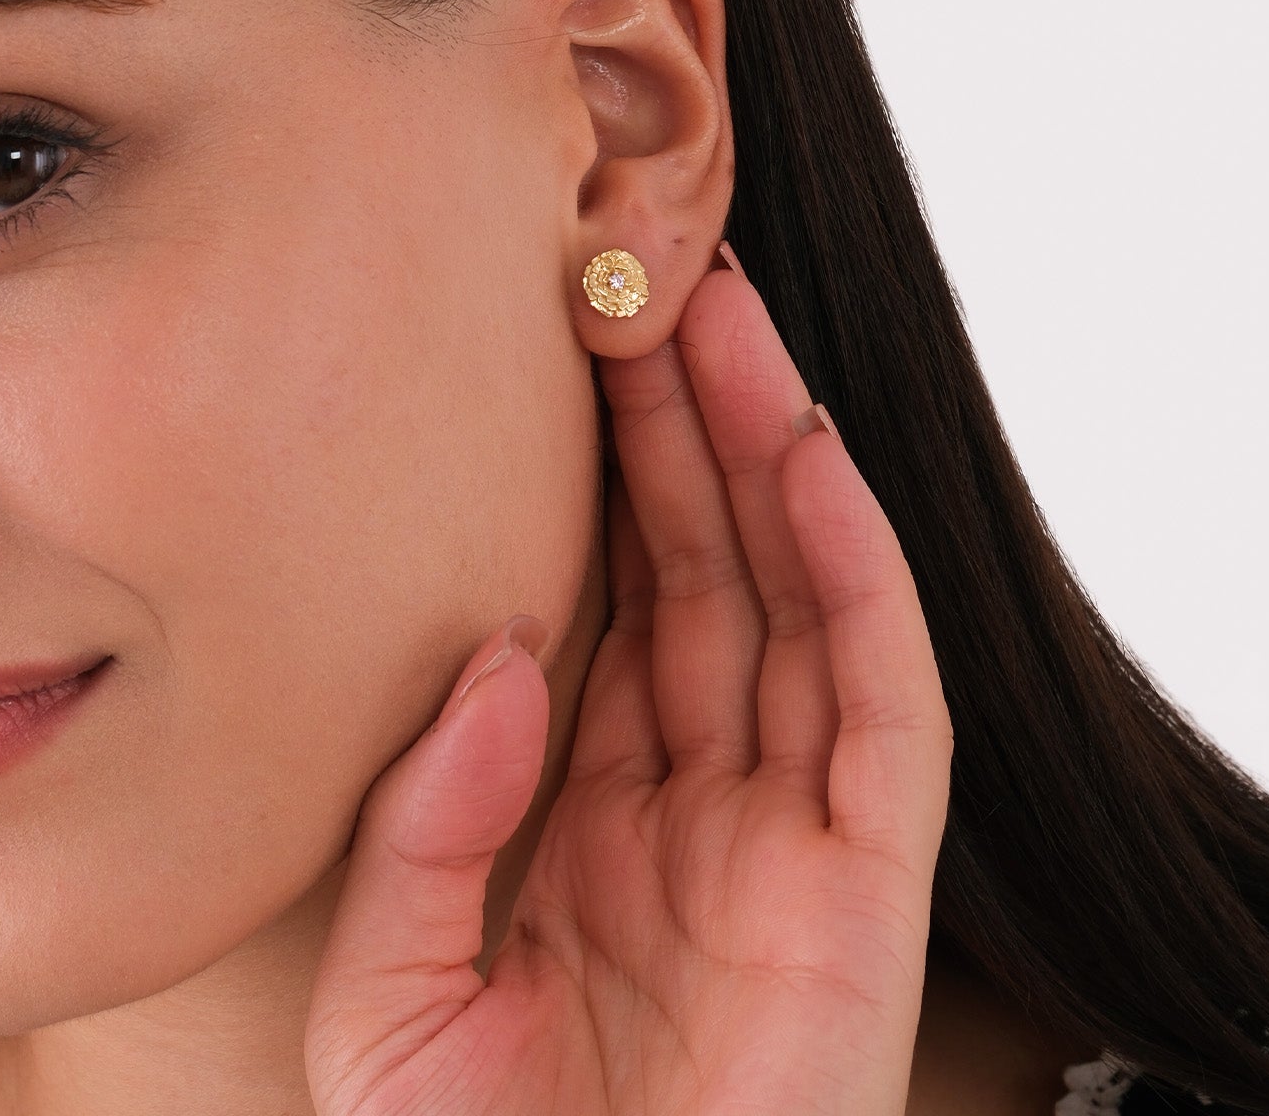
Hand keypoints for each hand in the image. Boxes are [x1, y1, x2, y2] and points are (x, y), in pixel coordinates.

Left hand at [306, 249, 952, 1115]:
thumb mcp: (391, 992)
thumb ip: (429, 820)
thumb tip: (494, 659)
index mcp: (593, 822)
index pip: (614, 611)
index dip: (600, 481)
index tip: (563, 350)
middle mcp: (700, 810)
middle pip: (709, 573)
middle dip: (683, 424)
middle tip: (644, 276)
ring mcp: (792, 842)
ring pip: (795, 600)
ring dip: (764, 451)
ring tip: (716, 309)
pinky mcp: (868, 889)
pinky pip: (878, 700)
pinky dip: (853, 571)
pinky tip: (805, 455)